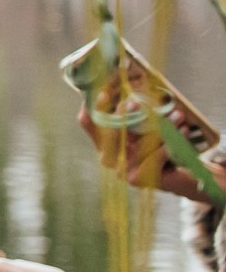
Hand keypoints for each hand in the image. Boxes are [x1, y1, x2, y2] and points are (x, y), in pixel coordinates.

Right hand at [75, 104, 214, 201]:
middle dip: (123, 114)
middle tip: (137, 103)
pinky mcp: (138, 179)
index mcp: (105, 144)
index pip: (89, 122)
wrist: (180, 176)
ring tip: (178, 115)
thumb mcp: (146, 129)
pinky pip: (155, 156)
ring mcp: (121, 170)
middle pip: (109, 131)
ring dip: (162, 126)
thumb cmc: (161, 148)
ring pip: (139, 142)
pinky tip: (182, 132)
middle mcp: (108, 158)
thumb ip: (137, 116)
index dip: (93, 107)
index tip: (104, 92)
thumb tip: (136, 95)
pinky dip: (171, 143)